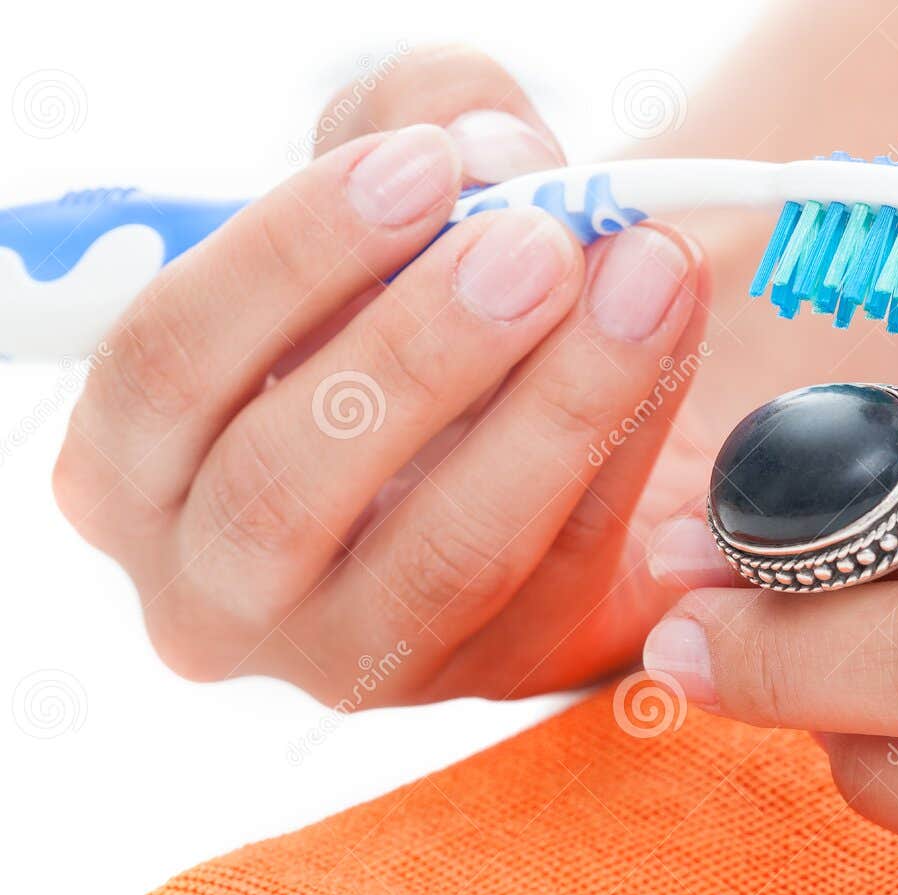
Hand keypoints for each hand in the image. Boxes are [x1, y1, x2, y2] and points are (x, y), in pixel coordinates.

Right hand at [53, 47, 708, 704]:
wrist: (512, 418)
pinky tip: (673, 337)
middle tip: (541, 243)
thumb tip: (491, 149)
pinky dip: (630, 444)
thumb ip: (410, 126)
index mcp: (134, 462)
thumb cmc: (408, 301)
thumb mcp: (382, 192)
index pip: (168, 366)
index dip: (294, 258)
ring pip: (444, 550)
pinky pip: (564, 566)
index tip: (426, 169)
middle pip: (289, 482)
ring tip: (642, 277)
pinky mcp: (484, 674)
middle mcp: (215, 586)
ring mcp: (350, 653)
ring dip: (556, 405)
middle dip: (425, 349)